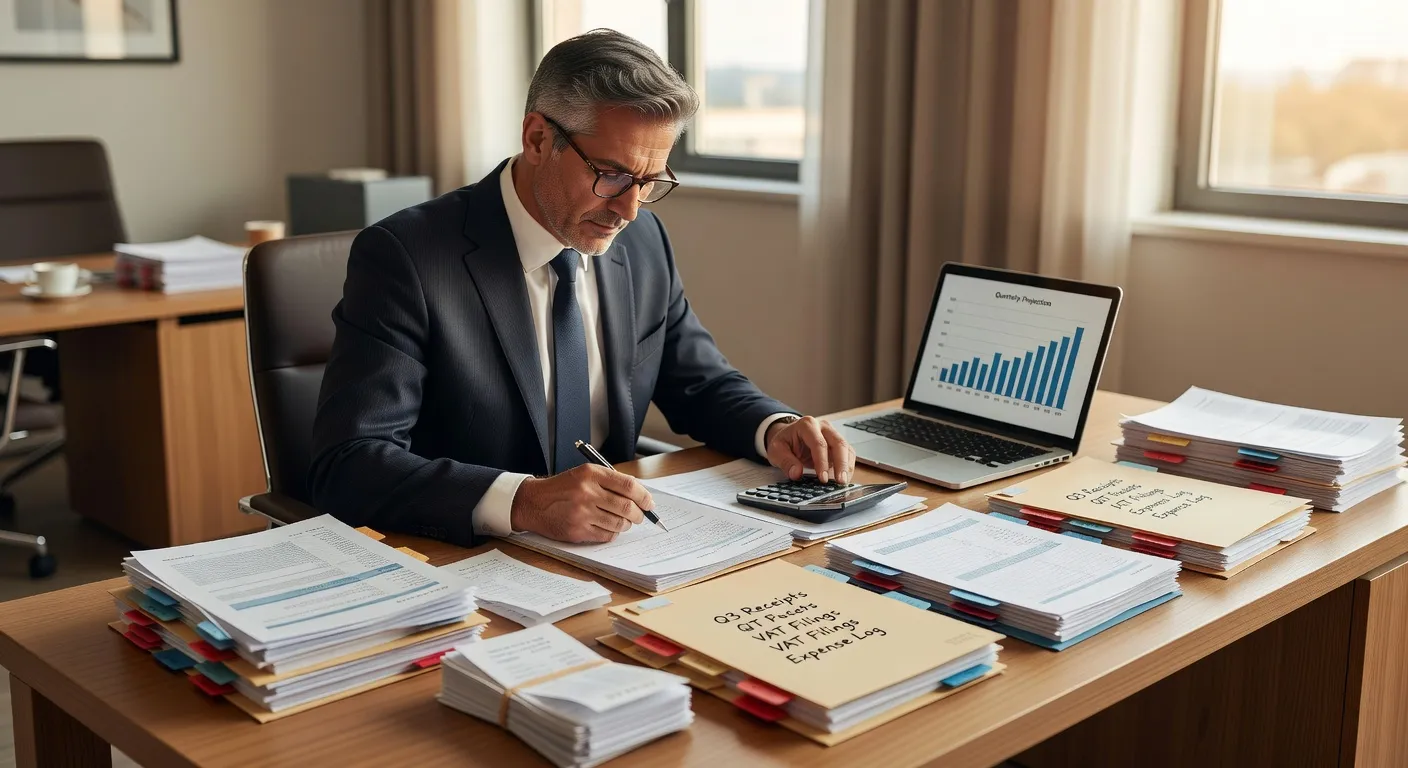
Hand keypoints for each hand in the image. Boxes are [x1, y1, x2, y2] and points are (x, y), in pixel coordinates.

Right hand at [509, 464, 653, 542]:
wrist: (533, 502)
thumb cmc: (562, 488)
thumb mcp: (584, 474)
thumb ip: (609, 481)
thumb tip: (639, 495)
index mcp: (591, 474)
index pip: (628, 486)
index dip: (644, 496)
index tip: (649, 503)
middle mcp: (586, 492)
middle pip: (626, 506)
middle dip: (639, 514)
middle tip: (640, 516)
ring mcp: (581, 513)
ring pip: (619, 523)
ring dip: (626, 524)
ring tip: (623, 522)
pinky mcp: (577, 530)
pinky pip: (606, 535)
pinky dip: (612, 533)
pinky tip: (608, 528)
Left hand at [765, 415, 854, 483]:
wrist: (789, 436)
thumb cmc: (784, 442)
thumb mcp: (776, 450)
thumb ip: (785, 461)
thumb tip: (796, 474)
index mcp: (807, 425)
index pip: (819, 443)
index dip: (822, 462)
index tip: (823, 479)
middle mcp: (823, 427)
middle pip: (838, 443)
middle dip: (841, 464)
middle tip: (840, 482)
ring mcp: (833, 434)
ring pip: (846, 449)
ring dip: (847, 467)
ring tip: (843, 483)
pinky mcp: (838, 444)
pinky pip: (848, 454)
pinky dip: (847, 467)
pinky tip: (842, 479)